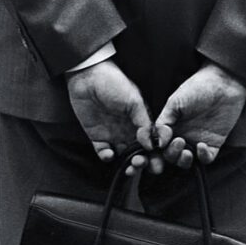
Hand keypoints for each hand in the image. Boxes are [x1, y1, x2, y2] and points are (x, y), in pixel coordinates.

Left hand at [66, 59, 158, 174]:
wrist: (88, 76)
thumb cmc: (115, 83)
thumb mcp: (134, 101)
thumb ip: (144, 123)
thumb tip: (150, 144)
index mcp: (141, 122)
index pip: (151, 143)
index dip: (156, 155)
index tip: (158, 164)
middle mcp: (129, 130)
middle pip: (138, 153)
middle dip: (142, 163)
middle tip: (141, 165)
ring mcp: (113, 134)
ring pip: (123, 157)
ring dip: (127, 164)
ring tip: (129, 167)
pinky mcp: (97, 136)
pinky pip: (103, 152)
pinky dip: (107, 157)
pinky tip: (109, 154)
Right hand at [154, 61, 245, 168]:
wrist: (223, 83)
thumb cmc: (197, 87)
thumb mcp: (174, 102)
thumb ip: (163, 123)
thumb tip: (159, 143)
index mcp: (170, 127)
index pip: (159, 145)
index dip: (156, 150)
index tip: (159, 146)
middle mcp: (182, 136)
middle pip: (171, 156)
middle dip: (171, 154)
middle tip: (178, 143)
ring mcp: (197, 140)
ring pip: (186, 161)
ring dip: (183, 161)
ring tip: (186, 152)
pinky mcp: (214, 143)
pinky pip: (206, 158)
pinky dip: (202, 157)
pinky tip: (201, 146)